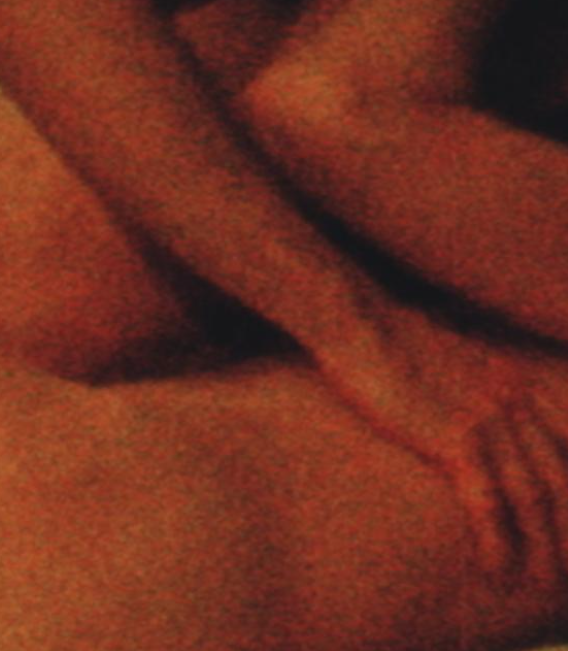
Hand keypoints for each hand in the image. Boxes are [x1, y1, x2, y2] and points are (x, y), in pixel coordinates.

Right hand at [328, 304, 567, 598]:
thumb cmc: (381, 332)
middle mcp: (515, 398)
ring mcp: (489, 418)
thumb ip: (467, 376)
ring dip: (549, 546)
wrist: (355, 319)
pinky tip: (498, 571)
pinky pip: (489, 502)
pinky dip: (499, 542)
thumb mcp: (443, 350)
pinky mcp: (455, 437)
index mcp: (516, 377)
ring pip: (539, 496)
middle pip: (566, 474)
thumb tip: (455, 400)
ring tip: (547, 584)